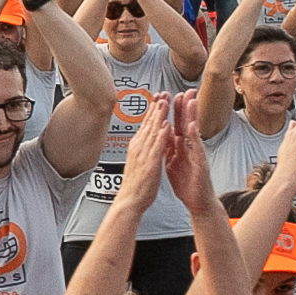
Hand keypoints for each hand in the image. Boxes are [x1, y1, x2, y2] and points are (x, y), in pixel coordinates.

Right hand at [115, 86, 174, 214]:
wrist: (129, 201)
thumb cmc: (135, 185)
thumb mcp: (138, 162)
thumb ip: (143, 149)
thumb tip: (146, 139)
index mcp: (137, 147)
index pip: (146, 125)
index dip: (153, 110)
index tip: (158, 98)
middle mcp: (139, 147)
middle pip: (149, 124)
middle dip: (156, 107)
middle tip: (162, 93)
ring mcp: (144, 154)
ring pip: (153, 131)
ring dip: (159, 116)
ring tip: (164, 102)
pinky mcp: (150, 163)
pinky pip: (157, 147)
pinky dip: (161, 135)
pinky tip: (166, 126)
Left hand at [161, 89, 215, 212]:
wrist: (197, 201)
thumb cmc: (187, 183)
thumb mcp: (173, 162)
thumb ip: (169, 148)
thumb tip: (163, 135)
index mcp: (181, 147)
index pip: (177, 125)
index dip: (174, 110)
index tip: (170, 95)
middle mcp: (190, 148)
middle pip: (187, 123)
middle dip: (186, 106)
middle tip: (186, 89)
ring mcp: (196, 154)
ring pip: (194, 132)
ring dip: (192, 116)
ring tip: (190, 100)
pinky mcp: (200, 163)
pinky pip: (196, 148)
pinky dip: (193, 137)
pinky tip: (191, 126)